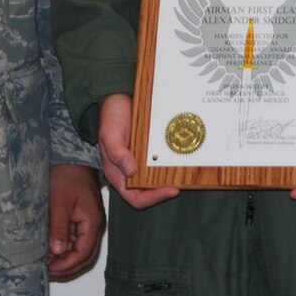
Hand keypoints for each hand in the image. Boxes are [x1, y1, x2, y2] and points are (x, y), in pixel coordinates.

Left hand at [46, 163, 104, 276]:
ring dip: (66, 259)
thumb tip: (57, 252)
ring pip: (81, 250)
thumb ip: (59, 228)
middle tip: (47, 271)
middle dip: (68, 267)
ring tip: (46, 263)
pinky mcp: (81, 220)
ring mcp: (89, 223)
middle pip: (86, 255)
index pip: (84, 253)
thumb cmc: (67, 177)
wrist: (72, 160)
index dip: (67, 265)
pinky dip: (64, 249)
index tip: (49, 268)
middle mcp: (94, 226)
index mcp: (92, 222)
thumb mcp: (60, 203)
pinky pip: (75, 240)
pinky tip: (50, 250)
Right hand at [98, 94, 179, 209]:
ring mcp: (144, 160)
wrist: (119, 97)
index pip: (135, 197)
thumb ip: (117, 153)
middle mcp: (133, 170)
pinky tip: (185, 156)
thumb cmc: (110, 116)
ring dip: (172, 177)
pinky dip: (174, 161)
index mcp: (119, 173)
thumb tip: (130, 171)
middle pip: (151, 190)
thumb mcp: (109, 134)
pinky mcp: (153, 149)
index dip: (153, 198)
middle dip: (166, 190)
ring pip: (160, 177)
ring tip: (186, 172)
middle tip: (183, 182)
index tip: (171, 190)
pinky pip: (165, 159)